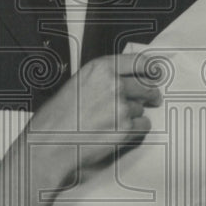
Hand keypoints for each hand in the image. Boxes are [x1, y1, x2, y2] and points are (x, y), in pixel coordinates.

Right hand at [27, 54, 161, 182]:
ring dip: (135, 114)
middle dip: (149, 93)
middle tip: (152, 98)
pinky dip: (136, 129)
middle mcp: (113, 84)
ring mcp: (121, 106)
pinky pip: (143, 125)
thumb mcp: (76, 84)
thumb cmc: (55, 118)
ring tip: (114, 121)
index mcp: (100, 68)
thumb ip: (101, 79)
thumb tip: (123, 80)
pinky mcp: (125, 128)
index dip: (150, 67)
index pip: (137, 61)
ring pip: (141, 107)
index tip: (156, 71)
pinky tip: (120, 130)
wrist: (49, 143)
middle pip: (146, 85)